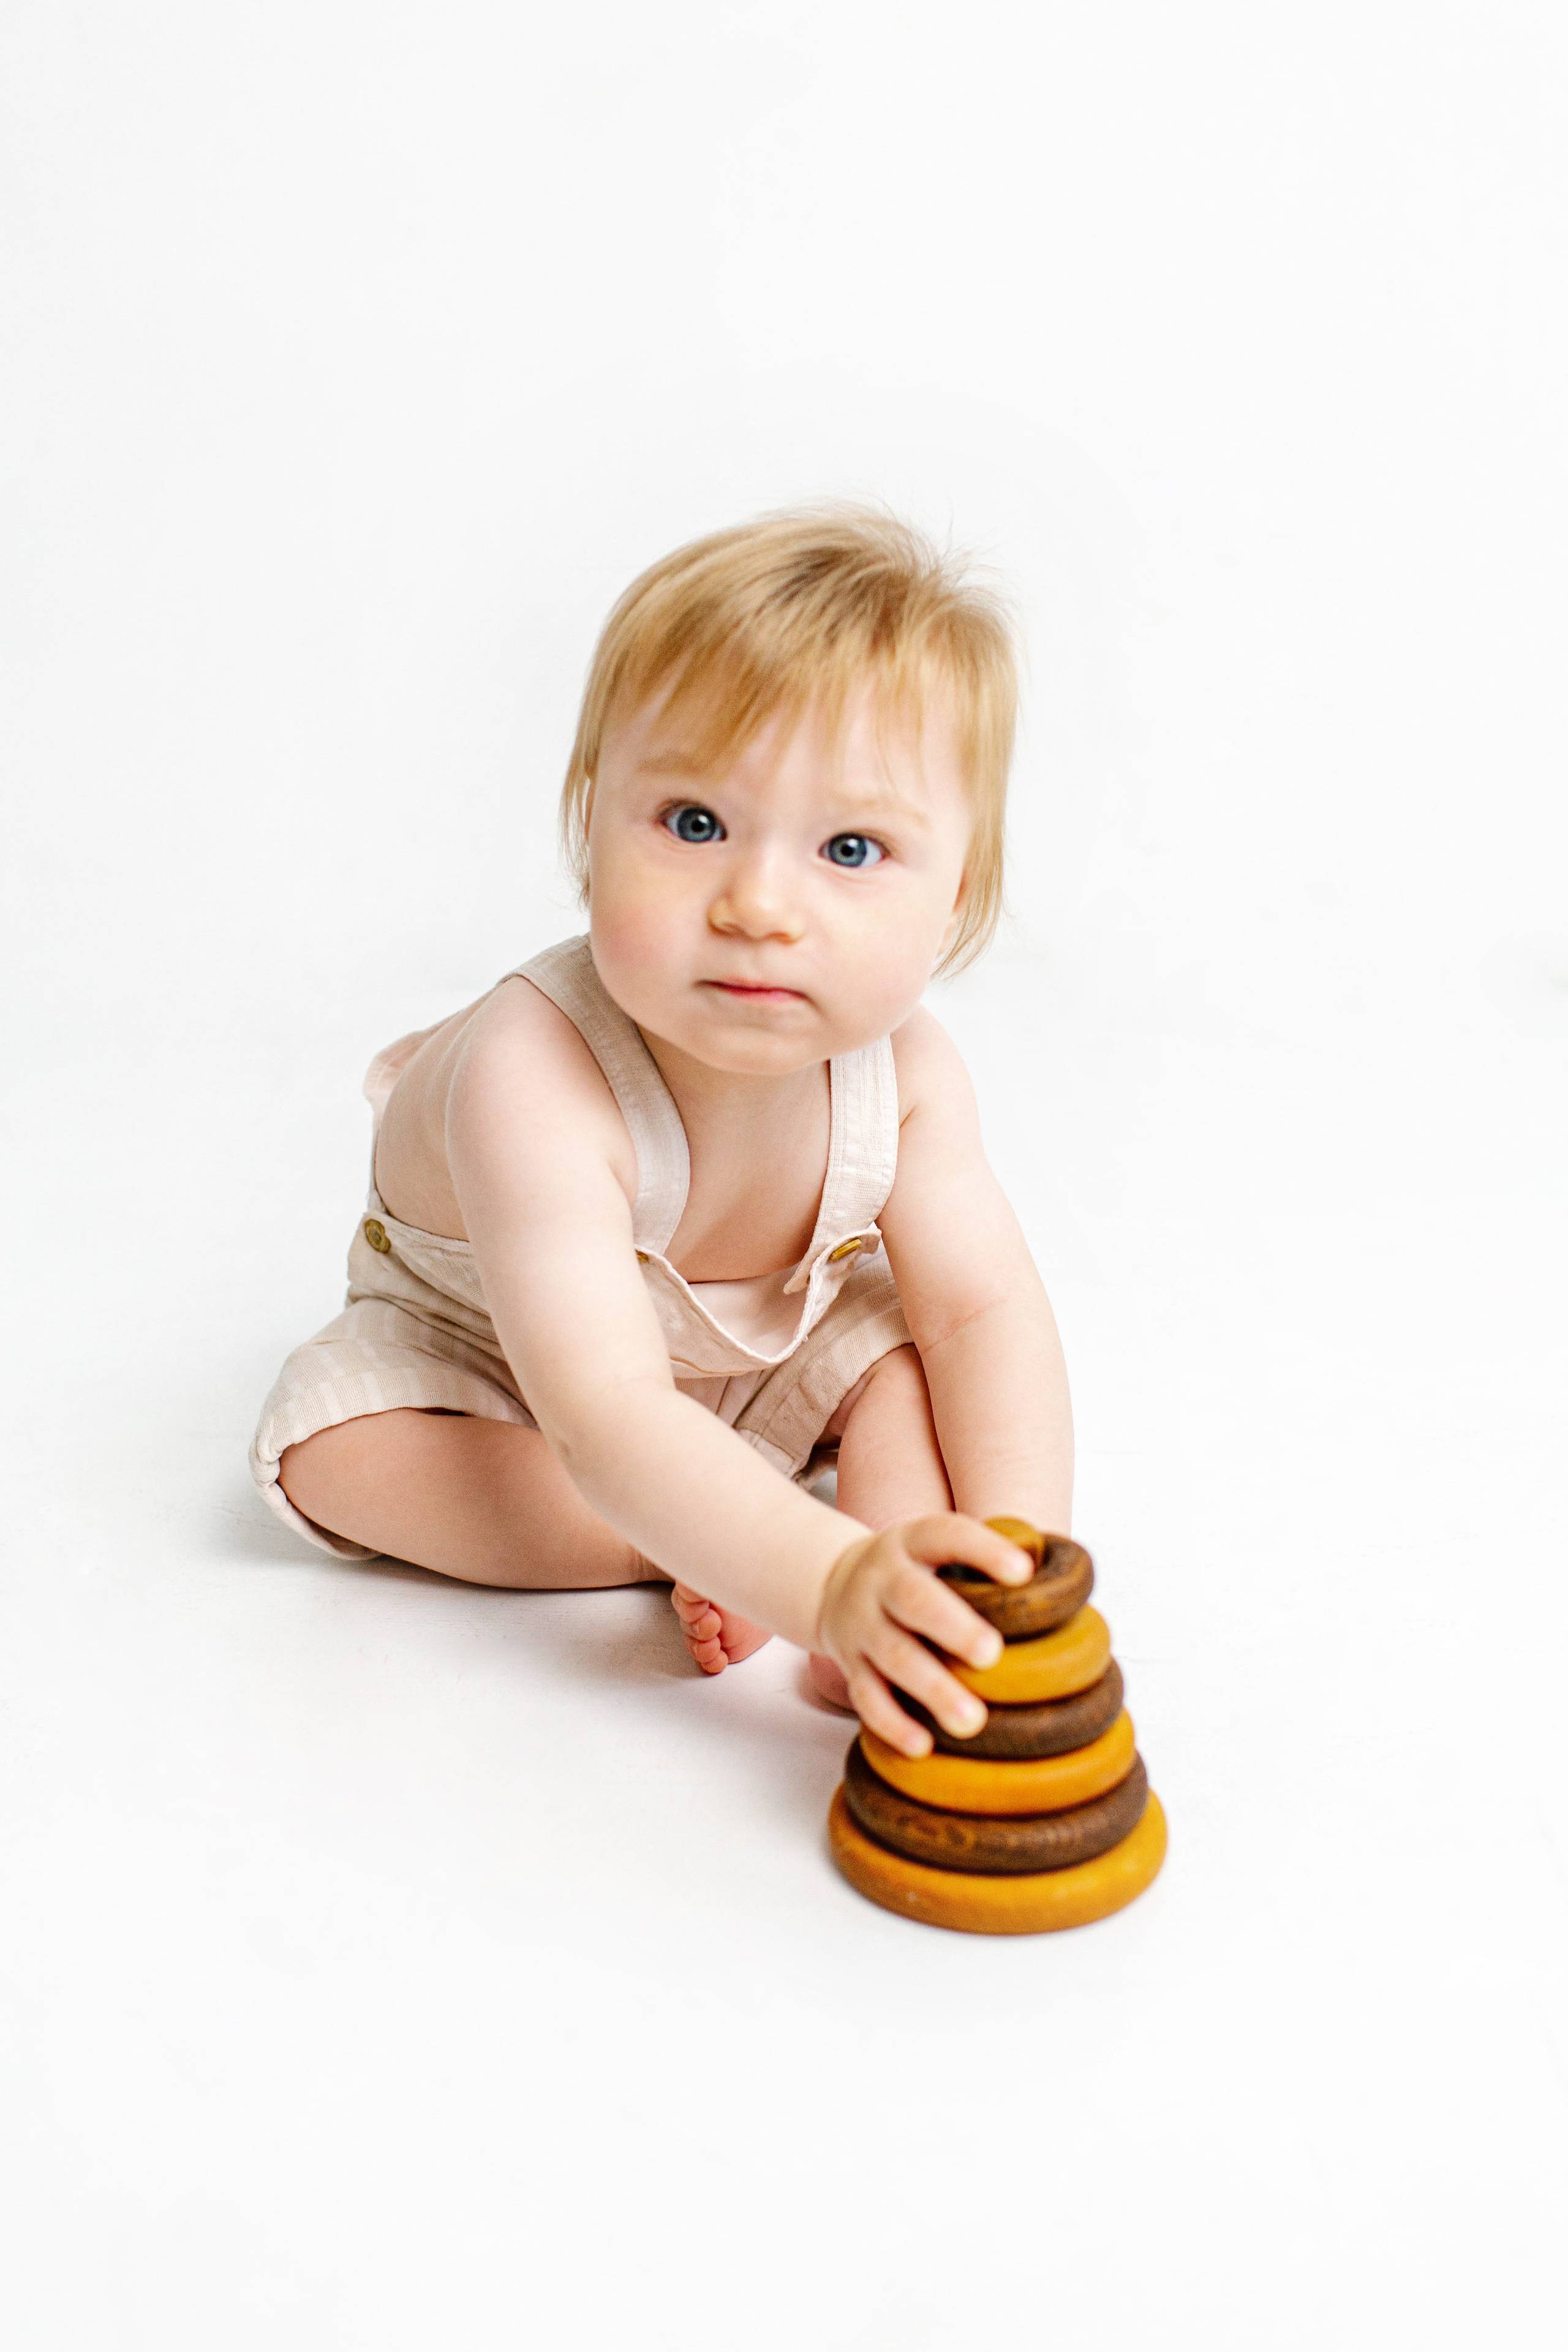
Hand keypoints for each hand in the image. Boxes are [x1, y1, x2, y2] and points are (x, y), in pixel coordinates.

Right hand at [814, 1515, 1034, 1757]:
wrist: (833, 1582)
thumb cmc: (916, 1572)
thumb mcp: (937, 1551)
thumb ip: (983, 1565)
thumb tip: (1061, 1591)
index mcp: (912, 1542)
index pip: (947, 1535)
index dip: (984, 1551)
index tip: (1024, 1574)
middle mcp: (882, 1579)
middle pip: (913, 1599)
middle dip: (953, 1627)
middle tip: (993, 1655)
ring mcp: (862, 1623)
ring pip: (893, 1654)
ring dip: (932, 1688)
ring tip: (973, 1721)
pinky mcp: (850, 1664)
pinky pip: (866, 1696)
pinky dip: (892, 1723)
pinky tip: (923, 1746)